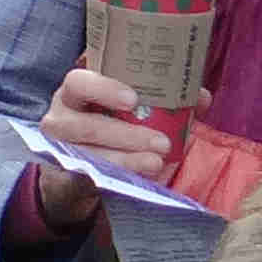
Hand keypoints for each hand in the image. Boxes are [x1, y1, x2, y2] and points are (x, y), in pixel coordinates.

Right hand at [36, 63, 176, 187]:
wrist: (81, 165)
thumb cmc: (110, 122)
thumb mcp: (129, 107)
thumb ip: (163, 99)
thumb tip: (200, 97)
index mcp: (75, 92)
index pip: (78, 82)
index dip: (104, 89)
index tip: (134, 99)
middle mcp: (60, 118)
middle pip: (84, 125)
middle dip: (125, 134)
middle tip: (162, 142)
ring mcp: (61, 150)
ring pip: (89, 156)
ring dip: (125, 160)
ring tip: (156, 163)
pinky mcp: (68, 177)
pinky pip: (92, 179)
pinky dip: (120, 177)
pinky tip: (142, 179)